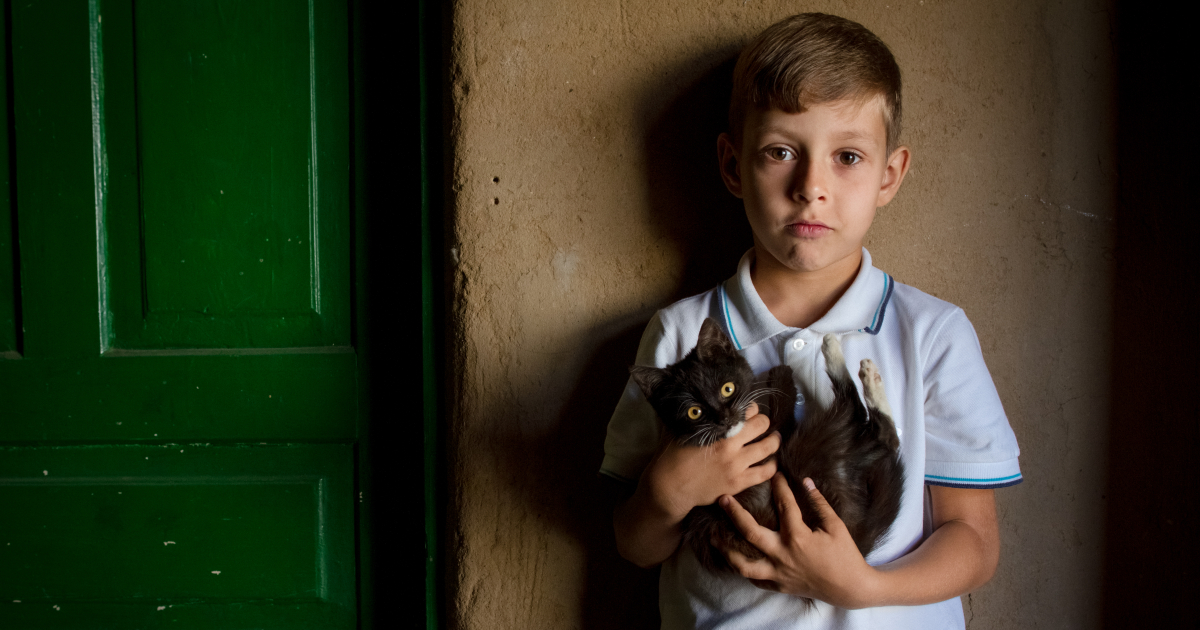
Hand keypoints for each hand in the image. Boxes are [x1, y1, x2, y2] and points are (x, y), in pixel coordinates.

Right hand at [644, 402, 779, 520]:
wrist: (671, 488)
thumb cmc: (673, 456)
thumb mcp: (681, 429)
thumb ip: (695, 416)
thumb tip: (700, 401)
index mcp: (718, 430)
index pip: (745, 411)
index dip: (750, 408)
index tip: (750, 410)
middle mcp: (731, 445)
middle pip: (761, 425)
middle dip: (764, 421)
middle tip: (763, 423)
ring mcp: (737, 465)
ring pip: (768, 448)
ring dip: (774, 440)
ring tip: (774, 438)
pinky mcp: (739, 483)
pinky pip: (765, 473)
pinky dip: (772, 465)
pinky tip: (771, 461)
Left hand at [719, 473, 877, 608]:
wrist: (850, 588)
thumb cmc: (845, 555)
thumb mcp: (836, 526)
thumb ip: (819, 503)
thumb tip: (806, 481)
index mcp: (798, 537)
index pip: (784, 506)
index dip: (779, 487)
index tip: (774, 474)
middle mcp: (783, 555)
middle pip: (751, 533)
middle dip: (734, 514)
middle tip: (722, 499)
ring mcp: (779, 573)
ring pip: (745, 564)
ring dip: (727, 550)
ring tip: (713, 539)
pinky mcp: (779, 586)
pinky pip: (755, 579)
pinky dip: (744, 569)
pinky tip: (735, 559)